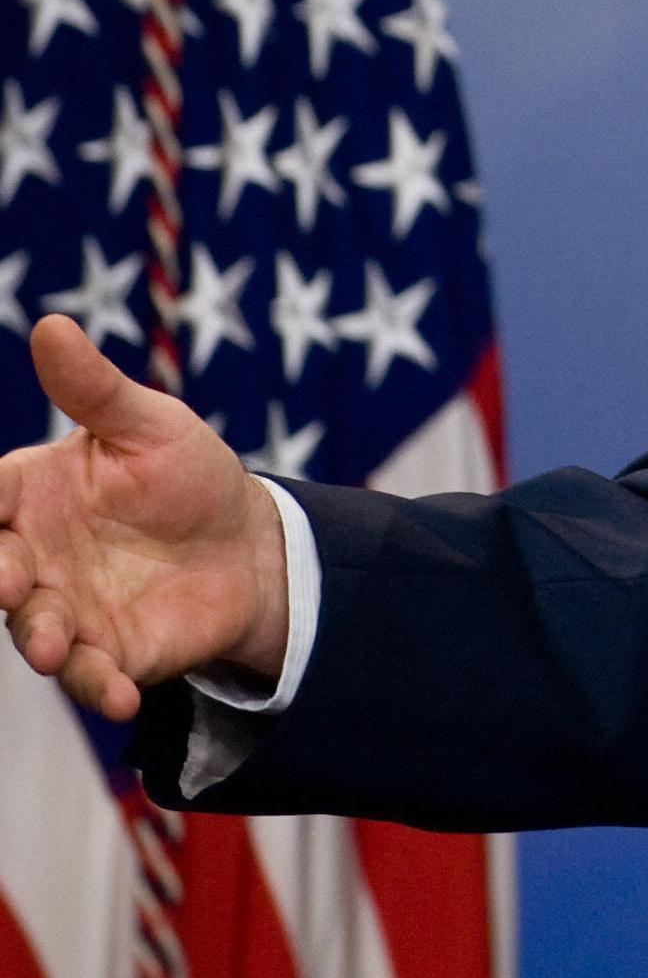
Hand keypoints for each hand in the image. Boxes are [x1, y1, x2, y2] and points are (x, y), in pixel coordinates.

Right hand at [0, 314, 290, 721]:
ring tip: (53, 647)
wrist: (250, 543)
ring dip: (40, 642)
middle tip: (9, 584)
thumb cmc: (186, 475)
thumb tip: (50, 324)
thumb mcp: (149, 424)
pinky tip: (119, 696)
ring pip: (33, 631)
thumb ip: (94, 388)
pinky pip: (91, 677)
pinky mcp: (109, 653)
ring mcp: (65, 610)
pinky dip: (98, 688)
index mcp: (30, 498)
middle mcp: (32, 559)